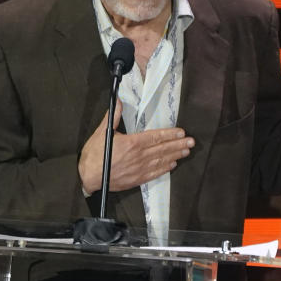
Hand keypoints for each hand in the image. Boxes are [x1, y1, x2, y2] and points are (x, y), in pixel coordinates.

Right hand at [78, 100, 194, 193]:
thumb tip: (117, 101)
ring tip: (186, 151)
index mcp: (131, 143)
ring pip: (161, 161)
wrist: (88, 176)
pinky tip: (172, 165)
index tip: (181, 132)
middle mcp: (138, 156)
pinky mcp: (137, 179)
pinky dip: (164, 169)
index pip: (155, 137)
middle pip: (162, 149)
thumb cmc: (95, 155)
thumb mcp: (103, 132)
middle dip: (178, 144)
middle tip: (191, 142)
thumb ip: (113, 116)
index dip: (169, 134)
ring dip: (175, 156)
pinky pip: (154, 173)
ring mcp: (139, 169)